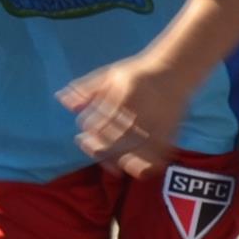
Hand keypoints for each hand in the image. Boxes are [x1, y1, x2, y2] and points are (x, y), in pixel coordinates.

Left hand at [62, 51, 201, 178]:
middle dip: (99, 149)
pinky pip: (157, 155)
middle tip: (90, 148)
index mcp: (125, 94)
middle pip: (116, 140)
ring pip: (135, 152)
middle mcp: (141, 110)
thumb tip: (63, 101)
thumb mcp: (109, 75)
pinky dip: (145, 165)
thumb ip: (87, 89)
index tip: (83, 136)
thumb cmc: (136, 74)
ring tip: (109, 165)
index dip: (89, 131)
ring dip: (119, 160)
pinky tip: (133, 168)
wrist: (174, 70)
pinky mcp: (169, 133)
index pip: (100, 120)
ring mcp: (157, 123)